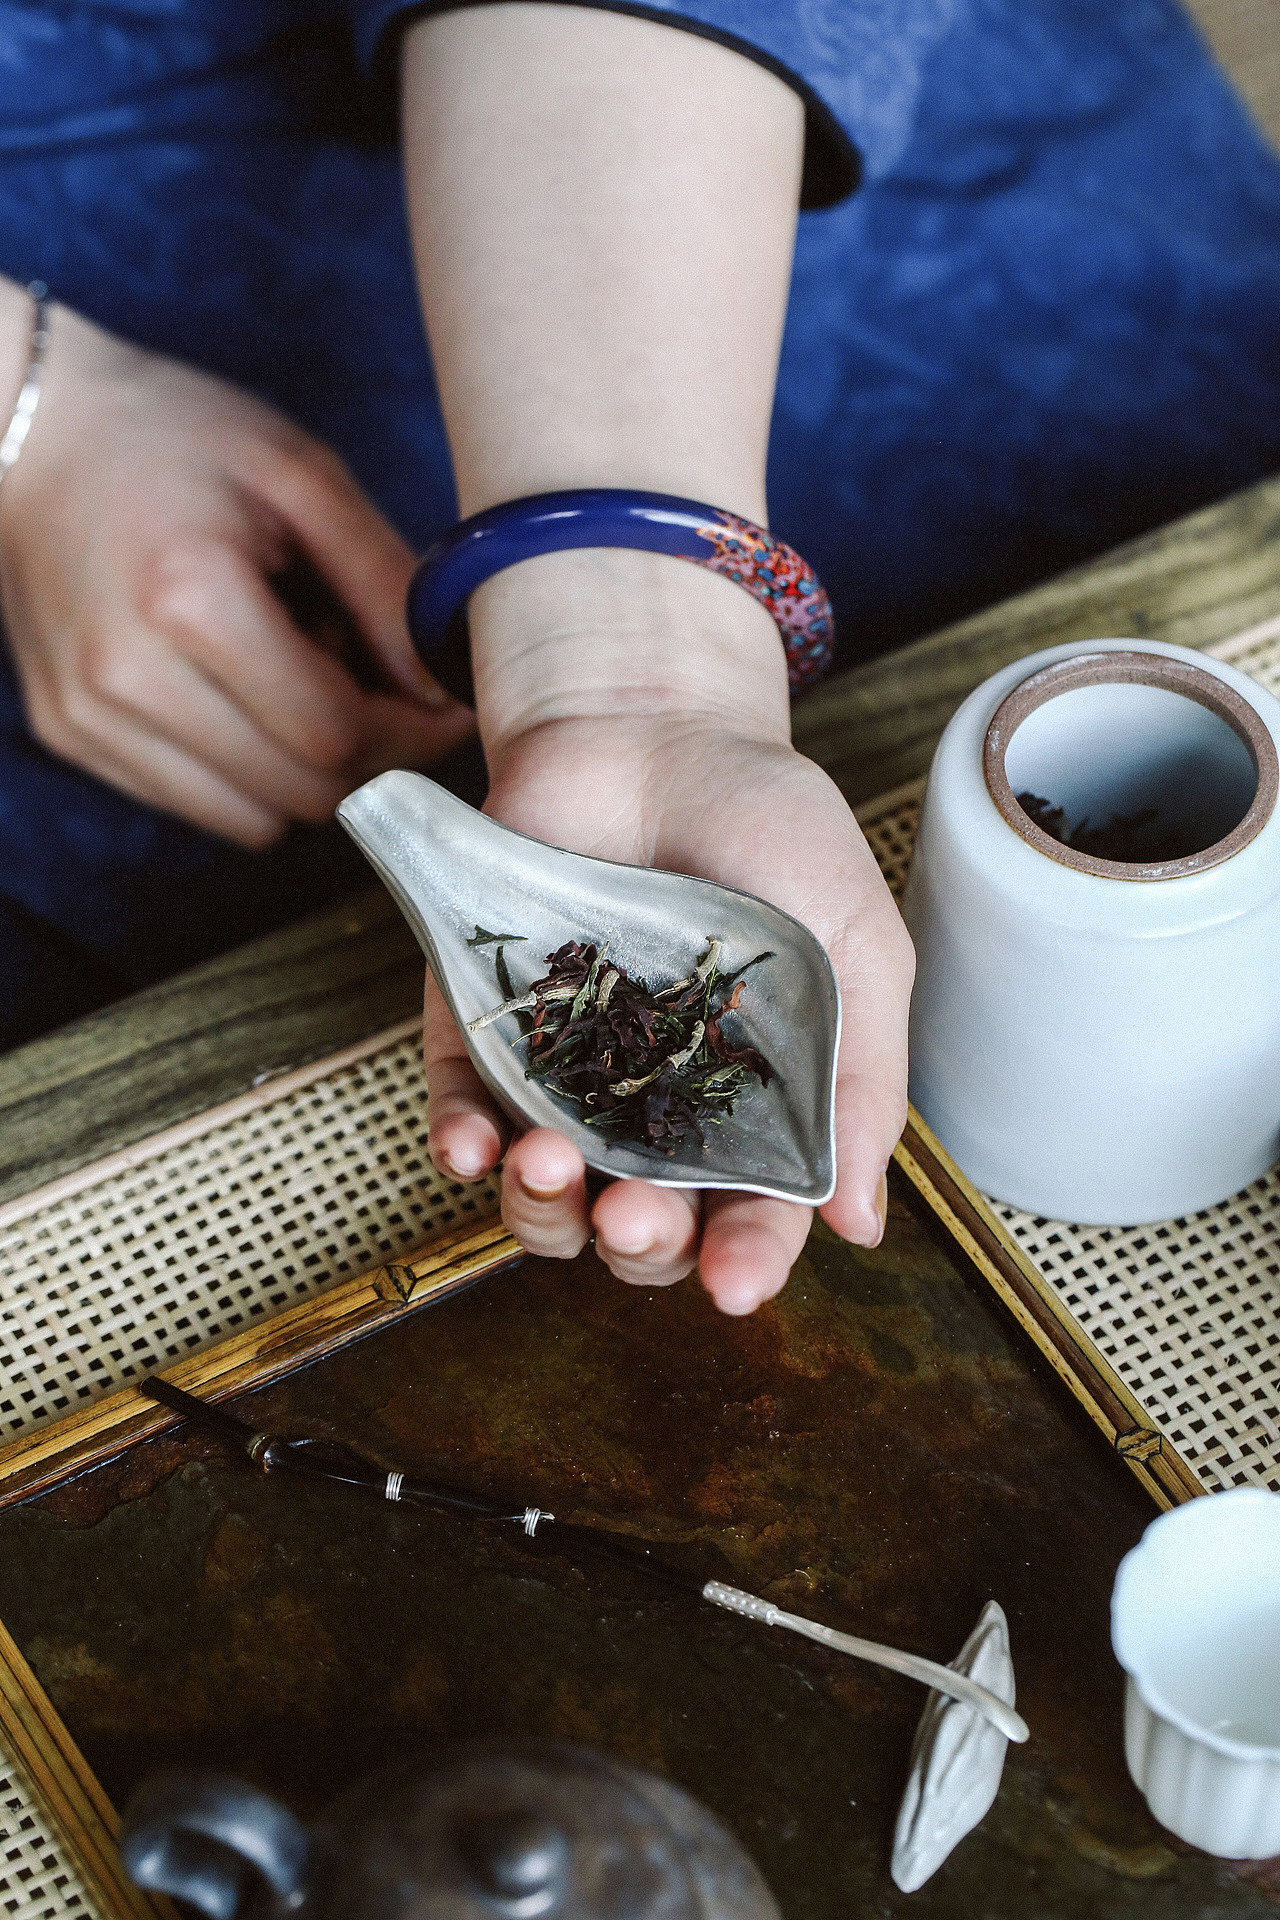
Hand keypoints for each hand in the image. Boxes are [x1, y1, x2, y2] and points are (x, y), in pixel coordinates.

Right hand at [0, 295, 472, 845]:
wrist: (33, 435)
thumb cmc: (175, 438)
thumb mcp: (303, 478)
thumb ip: (386, 586)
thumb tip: (441, 692)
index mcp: (189, 600)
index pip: (336, 735)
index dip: (411, 734)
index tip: (443, 708)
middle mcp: (127, 676)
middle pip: (303, 790)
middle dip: (369, 757)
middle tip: (380, 688)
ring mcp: (89, 718)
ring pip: (257, 820)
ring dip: (307, 772)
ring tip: (299, 680)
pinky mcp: (73, 738)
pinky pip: (203, 807)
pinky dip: (250, 774)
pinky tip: (243, 695)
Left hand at [424, 703, 913, 1314]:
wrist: (657, 723)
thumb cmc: (769, 830)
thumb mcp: (853, 945)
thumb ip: (863, 1080)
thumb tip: (858, 1225)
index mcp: (751, 1106)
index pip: (749, 1215)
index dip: (745, 1260)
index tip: (734, 1284)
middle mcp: (655, 1109)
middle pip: (640, 1228)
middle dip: (636, 1247)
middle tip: (635, 1219)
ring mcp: (564, 1073)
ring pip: (544, 1193)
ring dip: (540, 1211)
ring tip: (547, 1167)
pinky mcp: (484, 1026)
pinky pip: (462, 1107)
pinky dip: (460, 1140)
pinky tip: (473, 1144)